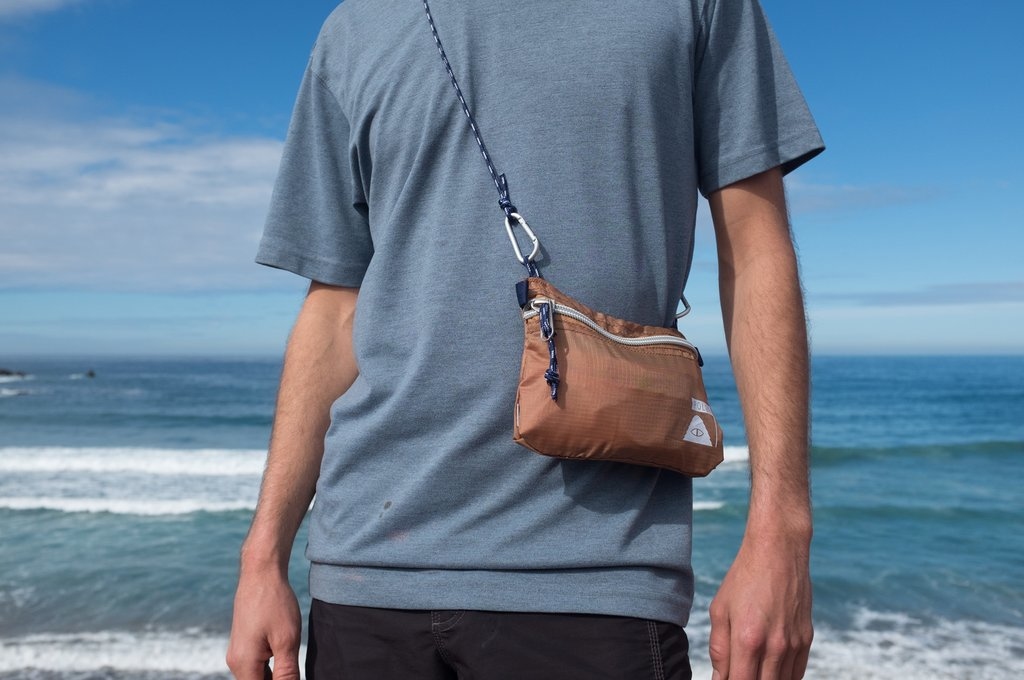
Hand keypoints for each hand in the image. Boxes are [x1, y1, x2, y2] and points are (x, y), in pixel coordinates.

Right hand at [226, 564, 302, 679]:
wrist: (261, 573)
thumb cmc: (274, 603)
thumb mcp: (287, 640)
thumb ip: (287, 673)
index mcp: (244, 664)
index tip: (293, 674)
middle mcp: (236, 662)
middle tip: (294, 667)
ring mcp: (239, 654)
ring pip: (259, 677)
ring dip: (277, 677)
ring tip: (292, 663)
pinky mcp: (244, 646)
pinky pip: (258, 666)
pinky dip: (273, 669)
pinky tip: (287, 659)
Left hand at [708, 532, 812, 679]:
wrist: (778, 550)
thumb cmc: (743, 577)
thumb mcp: (720, 610)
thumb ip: (719, 649)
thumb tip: (719, 678)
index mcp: (747, 640)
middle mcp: (774, 647)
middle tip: (738, 671)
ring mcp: (794, 644)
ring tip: (752, 669)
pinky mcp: (807, 639)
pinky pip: (797, 673)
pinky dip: (783, 677)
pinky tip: (769, 671)